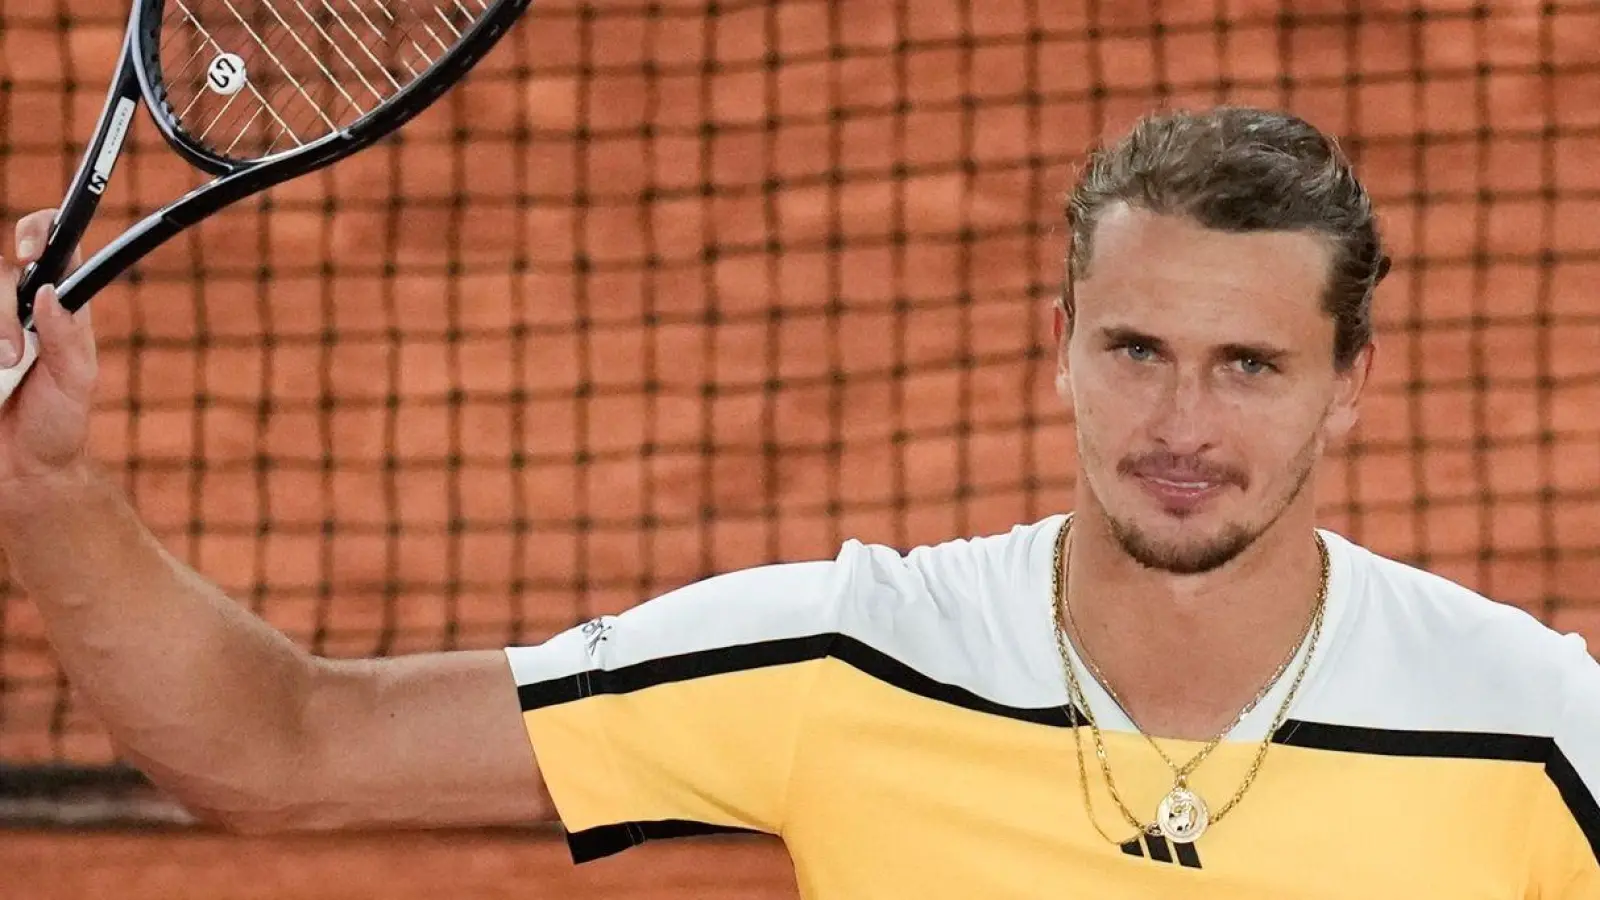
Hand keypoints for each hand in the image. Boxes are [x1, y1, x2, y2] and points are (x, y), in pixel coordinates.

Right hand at [0, 210, 97, 486]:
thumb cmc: (56, 426)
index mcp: (54, 305)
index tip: (30, 255)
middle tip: (11, 356)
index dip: (37, 233)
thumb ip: (66, 338)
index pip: (48, 245)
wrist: (22, 473)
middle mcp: (14, 307)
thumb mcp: (75, 383)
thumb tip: (49, 292)